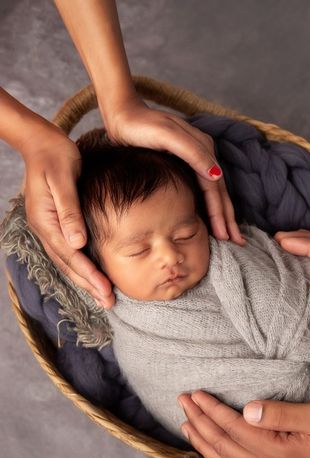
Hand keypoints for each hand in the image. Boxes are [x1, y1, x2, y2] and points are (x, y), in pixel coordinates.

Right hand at [20, 123, 113, 307]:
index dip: (89, 275)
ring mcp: (49, 228)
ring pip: (68, 261)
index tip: (106, 291)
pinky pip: (69, 252)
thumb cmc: (55, 155)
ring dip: (86, 280)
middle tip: (109, 303)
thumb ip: (69, 211)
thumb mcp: (63, 178)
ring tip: (103, 296)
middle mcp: (45, 229)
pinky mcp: (57, 224)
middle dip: (89, 285)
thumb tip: (77, 243)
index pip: (70, 256)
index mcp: (46, 221)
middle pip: (69, 264)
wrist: (41, 142)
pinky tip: (93, 273)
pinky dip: (82, 266)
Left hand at [104, 95, 245, 246]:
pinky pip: (203, 187)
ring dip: (222, 213)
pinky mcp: (186, 161)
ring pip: (214, 190)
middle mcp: (204, 153)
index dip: (220, 212)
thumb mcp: (168, 136)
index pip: (215, 188)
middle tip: (236, 242)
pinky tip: (211, 216)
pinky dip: (210, 203)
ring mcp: (196, 157)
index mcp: (203, 149)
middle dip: (227, 217)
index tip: (225, 235)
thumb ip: (193, 154)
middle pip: (220, 191)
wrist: (122, 113)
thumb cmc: (141, 126)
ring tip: (227, 234)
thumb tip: (217, 176)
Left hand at [177, 390, 309, 457]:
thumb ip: (283, 414)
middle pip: (223, 445)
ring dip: (203, 440)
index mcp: (278, 452)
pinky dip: (216, 457)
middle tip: (182, 400)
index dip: (211, 410)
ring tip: (185, 423)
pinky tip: (209, 447)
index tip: (195, 393)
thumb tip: (247, 409)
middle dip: (199, 422)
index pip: (233, 428)